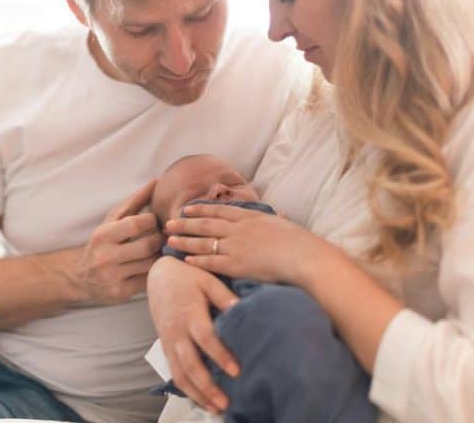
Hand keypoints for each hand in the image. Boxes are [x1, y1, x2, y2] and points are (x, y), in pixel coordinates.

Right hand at [72, 180, 165, 304]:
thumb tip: (157, 181)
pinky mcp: (120, 293)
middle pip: (148, 245)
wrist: (80, 277)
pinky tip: (151, 266)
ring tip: (158, 250)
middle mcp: (105, 256)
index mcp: (103, 235)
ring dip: (159, 256)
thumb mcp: (112, 220)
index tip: (154, 222)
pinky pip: (148, 280)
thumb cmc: (102, 242)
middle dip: (159, 239)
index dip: (153, 221)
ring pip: (151, 264)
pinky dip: (153, 272)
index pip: (138, 224)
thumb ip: (135, 201)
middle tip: (161, 237)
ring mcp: (112, 277)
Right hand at [147, 256, 239, 414]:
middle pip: (189, 364)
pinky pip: (173, 371)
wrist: (159, 275)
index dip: (220, 355)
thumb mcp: (208, 280)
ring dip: (196, 393)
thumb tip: (242, 310)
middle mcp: (177, 331)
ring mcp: (169, 341)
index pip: (205, 338)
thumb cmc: (188, 277)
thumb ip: (224, 296)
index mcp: (190, 314)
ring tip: (214, 408)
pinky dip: (186, 388)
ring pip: (179, 373)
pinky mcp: (165, 346)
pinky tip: (199, 398)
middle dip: (206, 386)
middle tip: (224, 403)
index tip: (236, 371)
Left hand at [165, 203, 329, 287]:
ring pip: (203, 242)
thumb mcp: (286, 225)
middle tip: (168, 223)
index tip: (187, 209)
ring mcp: (236, 246)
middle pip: (205, 224)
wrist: (305, 257)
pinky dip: (197, 260)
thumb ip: (278, 222)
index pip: (220, 211)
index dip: (201, 209)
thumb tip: (282, 217)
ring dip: (185, 241)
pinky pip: (211, 262)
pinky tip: (186, 260)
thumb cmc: (302, 243)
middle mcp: (239, 229)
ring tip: (169, 240)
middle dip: (185, 223)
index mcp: (250, 217)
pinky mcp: (236, 265)